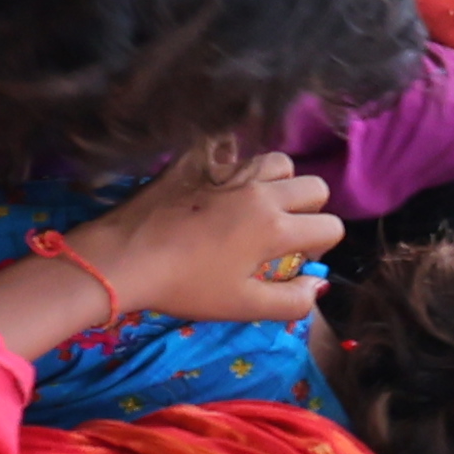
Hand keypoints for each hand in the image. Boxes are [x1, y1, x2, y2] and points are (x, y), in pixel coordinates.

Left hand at [70, 147, 338, 325]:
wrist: (123, 257)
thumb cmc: (184, 286)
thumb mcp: (242, 306)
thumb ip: (291, 302)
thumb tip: (315, 286)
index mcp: (275, 229)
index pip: (330, 227)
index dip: (320, 248)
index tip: (295, 260)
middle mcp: (260, 192)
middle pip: (314, 187)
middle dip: (309, 211)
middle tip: (282, 231)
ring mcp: (229, 171)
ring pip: (278, 161)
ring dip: (278, 182)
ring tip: (256, 203)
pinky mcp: (197, 159)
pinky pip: (230, 147)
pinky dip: (234, 162)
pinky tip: (220, 183)